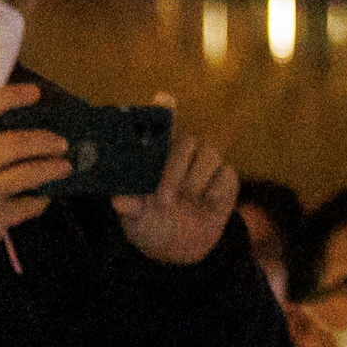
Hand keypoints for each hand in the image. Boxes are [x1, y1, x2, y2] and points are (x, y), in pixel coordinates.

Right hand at [0, 84, 70, 259]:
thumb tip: (5, 117)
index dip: (7, 98)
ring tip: (65, 166)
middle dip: (43, 141)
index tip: (34, 92)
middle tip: (61, 142)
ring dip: (52, 168)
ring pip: (27, 175)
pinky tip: (44, 195)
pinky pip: (29, 205)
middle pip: (13, 144)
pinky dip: (41, 199)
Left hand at [113, 104, 238, 265]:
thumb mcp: (136, 221)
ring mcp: (206, 166)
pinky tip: (206, 205)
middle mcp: (182, 156)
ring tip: (187, 200)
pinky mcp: (227, 180)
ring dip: (196, 179)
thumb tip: (118, 202)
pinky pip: (227, 175)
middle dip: (176, 168)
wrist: (179, 249)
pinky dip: (216, 192)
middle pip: (188, 141)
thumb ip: (131, 208)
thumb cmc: (150, 225)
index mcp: (155, 158)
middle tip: (165, 197)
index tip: (164, 98)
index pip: (162, 125)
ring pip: (210, 155)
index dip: (165, 109)